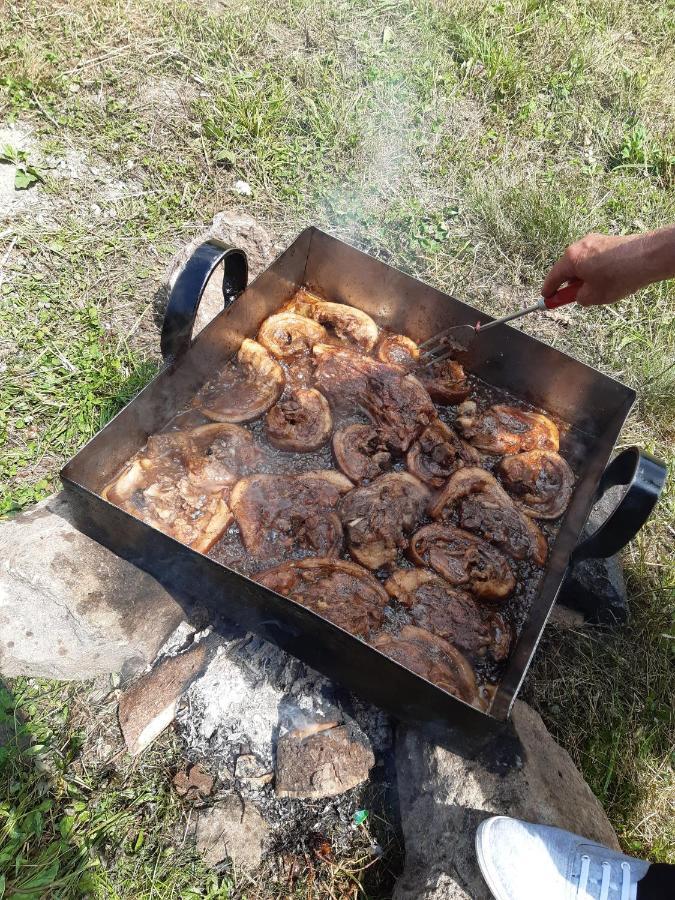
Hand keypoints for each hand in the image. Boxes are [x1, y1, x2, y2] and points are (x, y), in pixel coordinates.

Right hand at [541, 230, 674, 306]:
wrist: (646, 258)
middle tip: (574, 297)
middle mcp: (579, 246)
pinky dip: (595, 269)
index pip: (554, 277)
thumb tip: (579, 295)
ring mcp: (594, 241)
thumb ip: (579, 298)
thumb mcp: (593, 296)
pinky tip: (607, 279)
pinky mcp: (607, 240)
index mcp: (571, 258)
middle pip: (568, 268)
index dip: (549, 290)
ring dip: (584, 276)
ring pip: (582, 263)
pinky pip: (594, 258)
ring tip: (598, 289)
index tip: (546, 298)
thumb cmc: (618, 277)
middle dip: (570, 283)